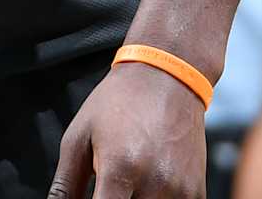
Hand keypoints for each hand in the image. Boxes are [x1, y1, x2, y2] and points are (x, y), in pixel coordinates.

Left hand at [49, 61, 205, 198]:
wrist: (168, 75)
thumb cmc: (120, 101)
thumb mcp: (80, 136)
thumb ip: (65, 185)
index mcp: (121, 169)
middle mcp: (154, 184)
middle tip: (110, 187)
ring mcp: (179, 190)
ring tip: (129, 183)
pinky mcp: (196, 192)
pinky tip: (150, 184)